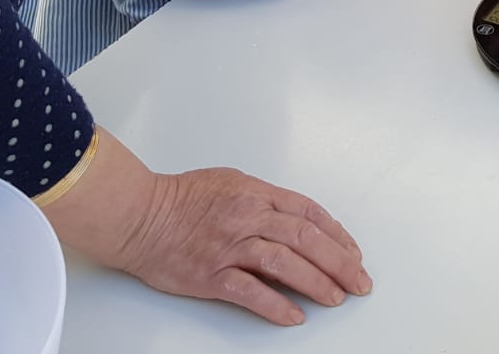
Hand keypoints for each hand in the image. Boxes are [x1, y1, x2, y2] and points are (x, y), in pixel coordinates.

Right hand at [44, 128, 369, 325]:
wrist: (138, 215)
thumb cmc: (179, 197)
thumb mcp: (229, 181)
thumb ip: (262, 198)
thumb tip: (292, 217)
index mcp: (255, 193)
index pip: (308, 213)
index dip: (336, 234)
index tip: (353, 252)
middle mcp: (248, 217)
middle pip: (306, 239)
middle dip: (339, 262)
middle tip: (360, 281)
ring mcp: (230, 246)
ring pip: (285, 263)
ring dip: (316, 283)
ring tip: (336, 298)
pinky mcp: (211, 274)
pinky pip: (250, 291)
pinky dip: (276, 305)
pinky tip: (295, 316)